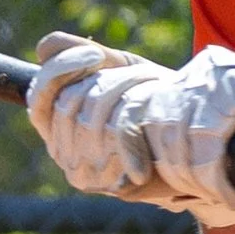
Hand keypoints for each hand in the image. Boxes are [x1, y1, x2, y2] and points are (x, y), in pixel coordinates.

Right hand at [27, 35, 173, 204]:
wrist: (194, 143)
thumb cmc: (153, 103)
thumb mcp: (119, 71)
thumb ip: (82, 56)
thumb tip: (43, 48)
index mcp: (56, 125)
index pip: (39, 95)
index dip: (60, 70)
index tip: (96, 54)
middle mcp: (62, 152)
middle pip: (69, 104)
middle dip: (109, 81)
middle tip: (145, 75)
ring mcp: (85, 174)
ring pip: (93, 120)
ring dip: (130, 95)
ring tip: (156, 92)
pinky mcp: (112, 185)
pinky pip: (117, 138)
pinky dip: (139, 120)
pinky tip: (154, 119)